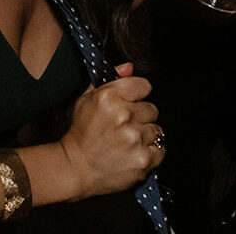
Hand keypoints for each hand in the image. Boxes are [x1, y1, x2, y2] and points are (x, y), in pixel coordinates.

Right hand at [58, 65, 162, 198]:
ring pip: (157, 131)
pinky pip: (161, 150)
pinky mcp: (144, 159)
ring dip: (145, 137)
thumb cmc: (80, 134)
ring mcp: (134, 138)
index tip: (129, 104)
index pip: (143, 86)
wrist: (75, 168)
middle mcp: (123, 115)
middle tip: (122, 128)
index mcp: (108, 96)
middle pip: (152, 110)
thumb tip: (129, 67)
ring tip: (126, 143)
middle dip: (140, 118)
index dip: (137, 96)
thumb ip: (110, 81)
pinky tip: (132, 154)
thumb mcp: (86, 100)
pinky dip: (150, 154)